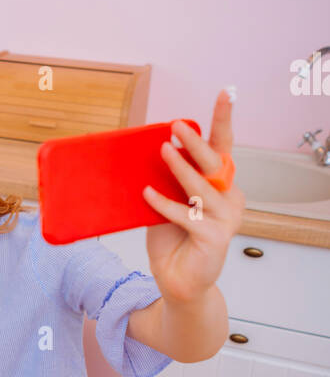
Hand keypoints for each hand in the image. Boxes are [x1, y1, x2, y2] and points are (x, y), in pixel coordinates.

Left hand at [142, 91, 245, 304]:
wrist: (178, 282)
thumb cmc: (173, 240)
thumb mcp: (168, 202)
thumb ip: (168, 180)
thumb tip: (151, 150)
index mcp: (221, 185)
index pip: (224, 148)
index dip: (223, 120)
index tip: (224, 93)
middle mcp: (229, 198)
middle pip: (216, 163)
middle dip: (196, 142)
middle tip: (176, 125)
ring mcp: (225, 219)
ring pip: (201, 186)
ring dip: (180, 168)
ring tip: (163, 150)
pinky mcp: (214, 238)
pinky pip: (186, 215)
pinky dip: (165, 203)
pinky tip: (147, 194)